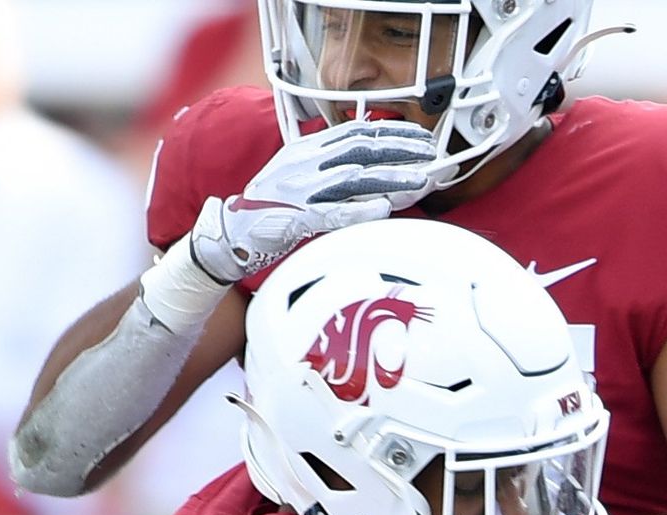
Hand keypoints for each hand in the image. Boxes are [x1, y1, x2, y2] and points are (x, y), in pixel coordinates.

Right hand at [189, 119, 435, 283]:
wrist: (232, 230)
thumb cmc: (271, 207)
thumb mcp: (300, 174)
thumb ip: (332, 164)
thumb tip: (369, 156)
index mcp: (308, 149)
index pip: (357, 132)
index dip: (393, 134)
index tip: (422, 139)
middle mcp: (306, 163)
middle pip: (362, 149)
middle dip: (401, 150)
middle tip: (433, 155)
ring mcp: (301, 189)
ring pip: (354, 178)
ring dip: (391, 179)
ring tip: (421, 181)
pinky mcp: (297, 217)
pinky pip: (334, 212)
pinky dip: (360, 210)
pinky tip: (384, 208)